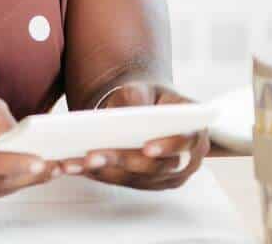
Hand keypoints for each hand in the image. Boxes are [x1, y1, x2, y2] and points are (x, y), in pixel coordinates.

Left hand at [64, 82, 208, 189]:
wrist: (144, 108)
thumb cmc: (146, 96)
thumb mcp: (142, 88)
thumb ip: (137, 97)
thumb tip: (125, 113)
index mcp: (194, 129)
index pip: (188, 140)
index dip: (169, 145)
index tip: (147, 148)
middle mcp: (188, 157)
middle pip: (157, 166)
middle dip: (123, 161)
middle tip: (94, 156)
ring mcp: (170, 175)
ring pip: (138, 178)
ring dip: (106, 171)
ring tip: (78, 162)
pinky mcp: (149, 183)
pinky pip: (125, 182)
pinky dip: (100, 175)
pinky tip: (77, 167)